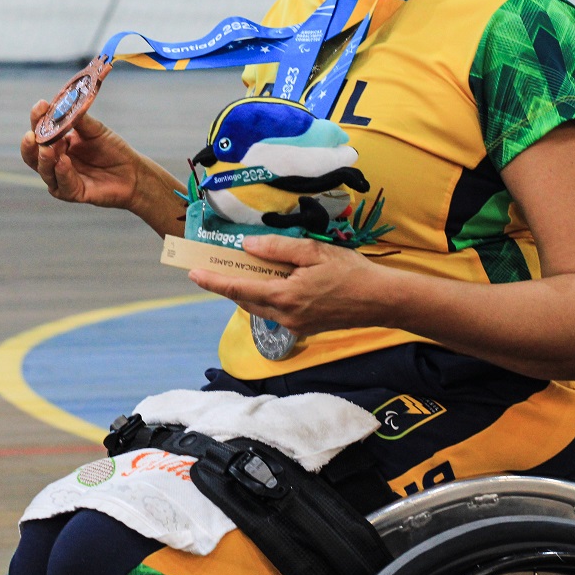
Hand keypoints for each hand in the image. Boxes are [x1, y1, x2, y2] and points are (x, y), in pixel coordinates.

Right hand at [20, 99, 142, 208]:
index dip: (37, 119)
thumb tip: (63, 104)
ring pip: (44, 171)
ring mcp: (61, 178)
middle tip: (32, 135)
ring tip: (47, 149)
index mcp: (57, 143)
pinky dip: (61, 173)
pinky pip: (62, 184)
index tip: (40, 106)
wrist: (133, 172)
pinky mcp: (72, 193)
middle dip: (30, 145)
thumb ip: (78, 119)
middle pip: (32, 155)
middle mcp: (54, 161)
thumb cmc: (112, 149)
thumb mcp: (95, 129)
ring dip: (44, 160)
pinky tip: (63, 162)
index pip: (40, 131)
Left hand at [186, 234, 397, 334]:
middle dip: (227, 285)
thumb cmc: (350, 273)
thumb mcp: (314, 251)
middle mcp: (285, 317)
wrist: (381, 301)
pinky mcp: (304, 329)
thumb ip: (278, 248)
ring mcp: (294, 326)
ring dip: (248, 290)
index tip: (192, 274)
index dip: (213, 282)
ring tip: (242, 269)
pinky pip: (275, 312)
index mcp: (285, 297)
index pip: (238, 290)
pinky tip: (272, 281)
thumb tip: (248, 246)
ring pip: (259, 307)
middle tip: (213, 267)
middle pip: (245, 300)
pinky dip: (267, 296)